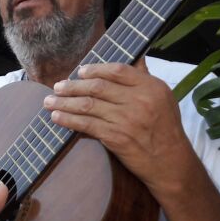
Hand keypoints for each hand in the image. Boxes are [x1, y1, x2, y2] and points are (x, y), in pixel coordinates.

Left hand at [42, 58, 193, 195]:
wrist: (170, 162)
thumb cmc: (165, 129)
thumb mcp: (163, 98)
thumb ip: (145, 78)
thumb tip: (136, 58)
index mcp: (150, 87)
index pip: (117, 70)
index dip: (95, 69)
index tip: (80, 71)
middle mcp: (138, 101)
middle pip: (98, 87)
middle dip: (72, 86)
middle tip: (57, 86)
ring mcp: (126, 120)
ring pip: (88, 105)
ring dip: (64, 103)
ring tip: (49, 101)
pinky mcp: (116, 138)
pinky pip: (87, 125)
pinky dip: (69, 120)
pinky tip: (57, 118)